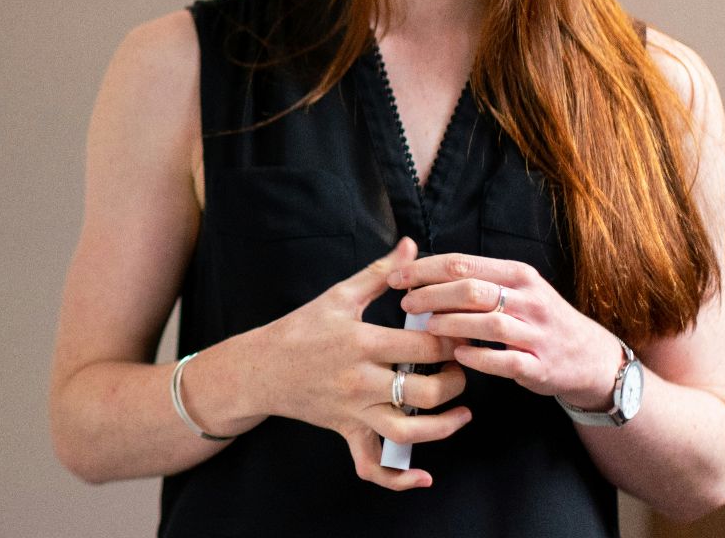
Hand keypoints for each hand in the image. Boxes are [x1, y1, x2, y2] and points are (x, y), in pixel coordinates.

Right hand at [255, 237, 471, 488]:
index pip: (424, 347)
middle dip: (456, 381)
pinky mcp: (347, 432)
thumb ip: (380, 273)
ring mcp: (354, 411)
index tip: (464, 332)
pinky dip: (398, 479)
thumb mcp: (338, 295)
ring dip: (445, 427)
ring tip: (462, 412)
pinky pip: (372, 466)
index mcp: (361, 342)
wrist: (259, 368)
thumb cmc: (300, 328)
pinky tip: (424, 476)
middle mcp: (360, 381)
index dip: (453, 341)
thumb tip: (411, 246)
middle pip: (426, 391)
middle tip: (462, 367)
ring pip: (409, 432)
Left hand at [391, 253, 624, 408]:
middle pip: (471, 290)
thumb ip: (477, 279)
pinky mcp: (540, 365)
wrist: (590, 357)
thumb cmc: (539, 319)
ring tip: (427, 327)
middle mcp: (529, 300)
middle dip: (431, 295)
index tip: (397, 278)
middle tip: (406, 304)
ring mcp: (537, 333)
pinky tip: (457, 354)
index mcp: (518, 275)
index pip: (462, 264)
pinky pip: (505, 360)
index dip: (424, 269)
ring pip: (487, 322)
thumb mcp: (517, 289)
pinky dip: (478, 357)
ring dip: (451, 323)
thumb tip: (422, 271)